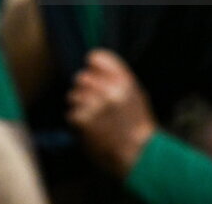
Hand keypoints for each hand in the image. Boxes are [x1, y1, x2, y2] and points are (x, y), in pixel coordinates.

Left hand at [66, 49, 157, 176]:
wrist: (139, 154)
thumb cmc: (137, 126)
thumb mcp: (136, 95)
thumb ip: (118, 78)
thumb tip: (95, 65)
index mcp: (123, 80)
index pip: (96, 57)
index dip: (91, 67)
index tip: (92, 74)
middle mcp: (109, 89)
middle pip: (81, 77)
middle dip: (83, 90)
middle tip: (91, 102)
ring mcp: (95, 104)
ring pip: (73, 95)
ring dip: (79, 106)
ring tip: (93, 118)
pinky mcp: (84, 120)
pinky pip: (71, 114)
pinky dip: (78, 124)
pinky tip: (90, 130)